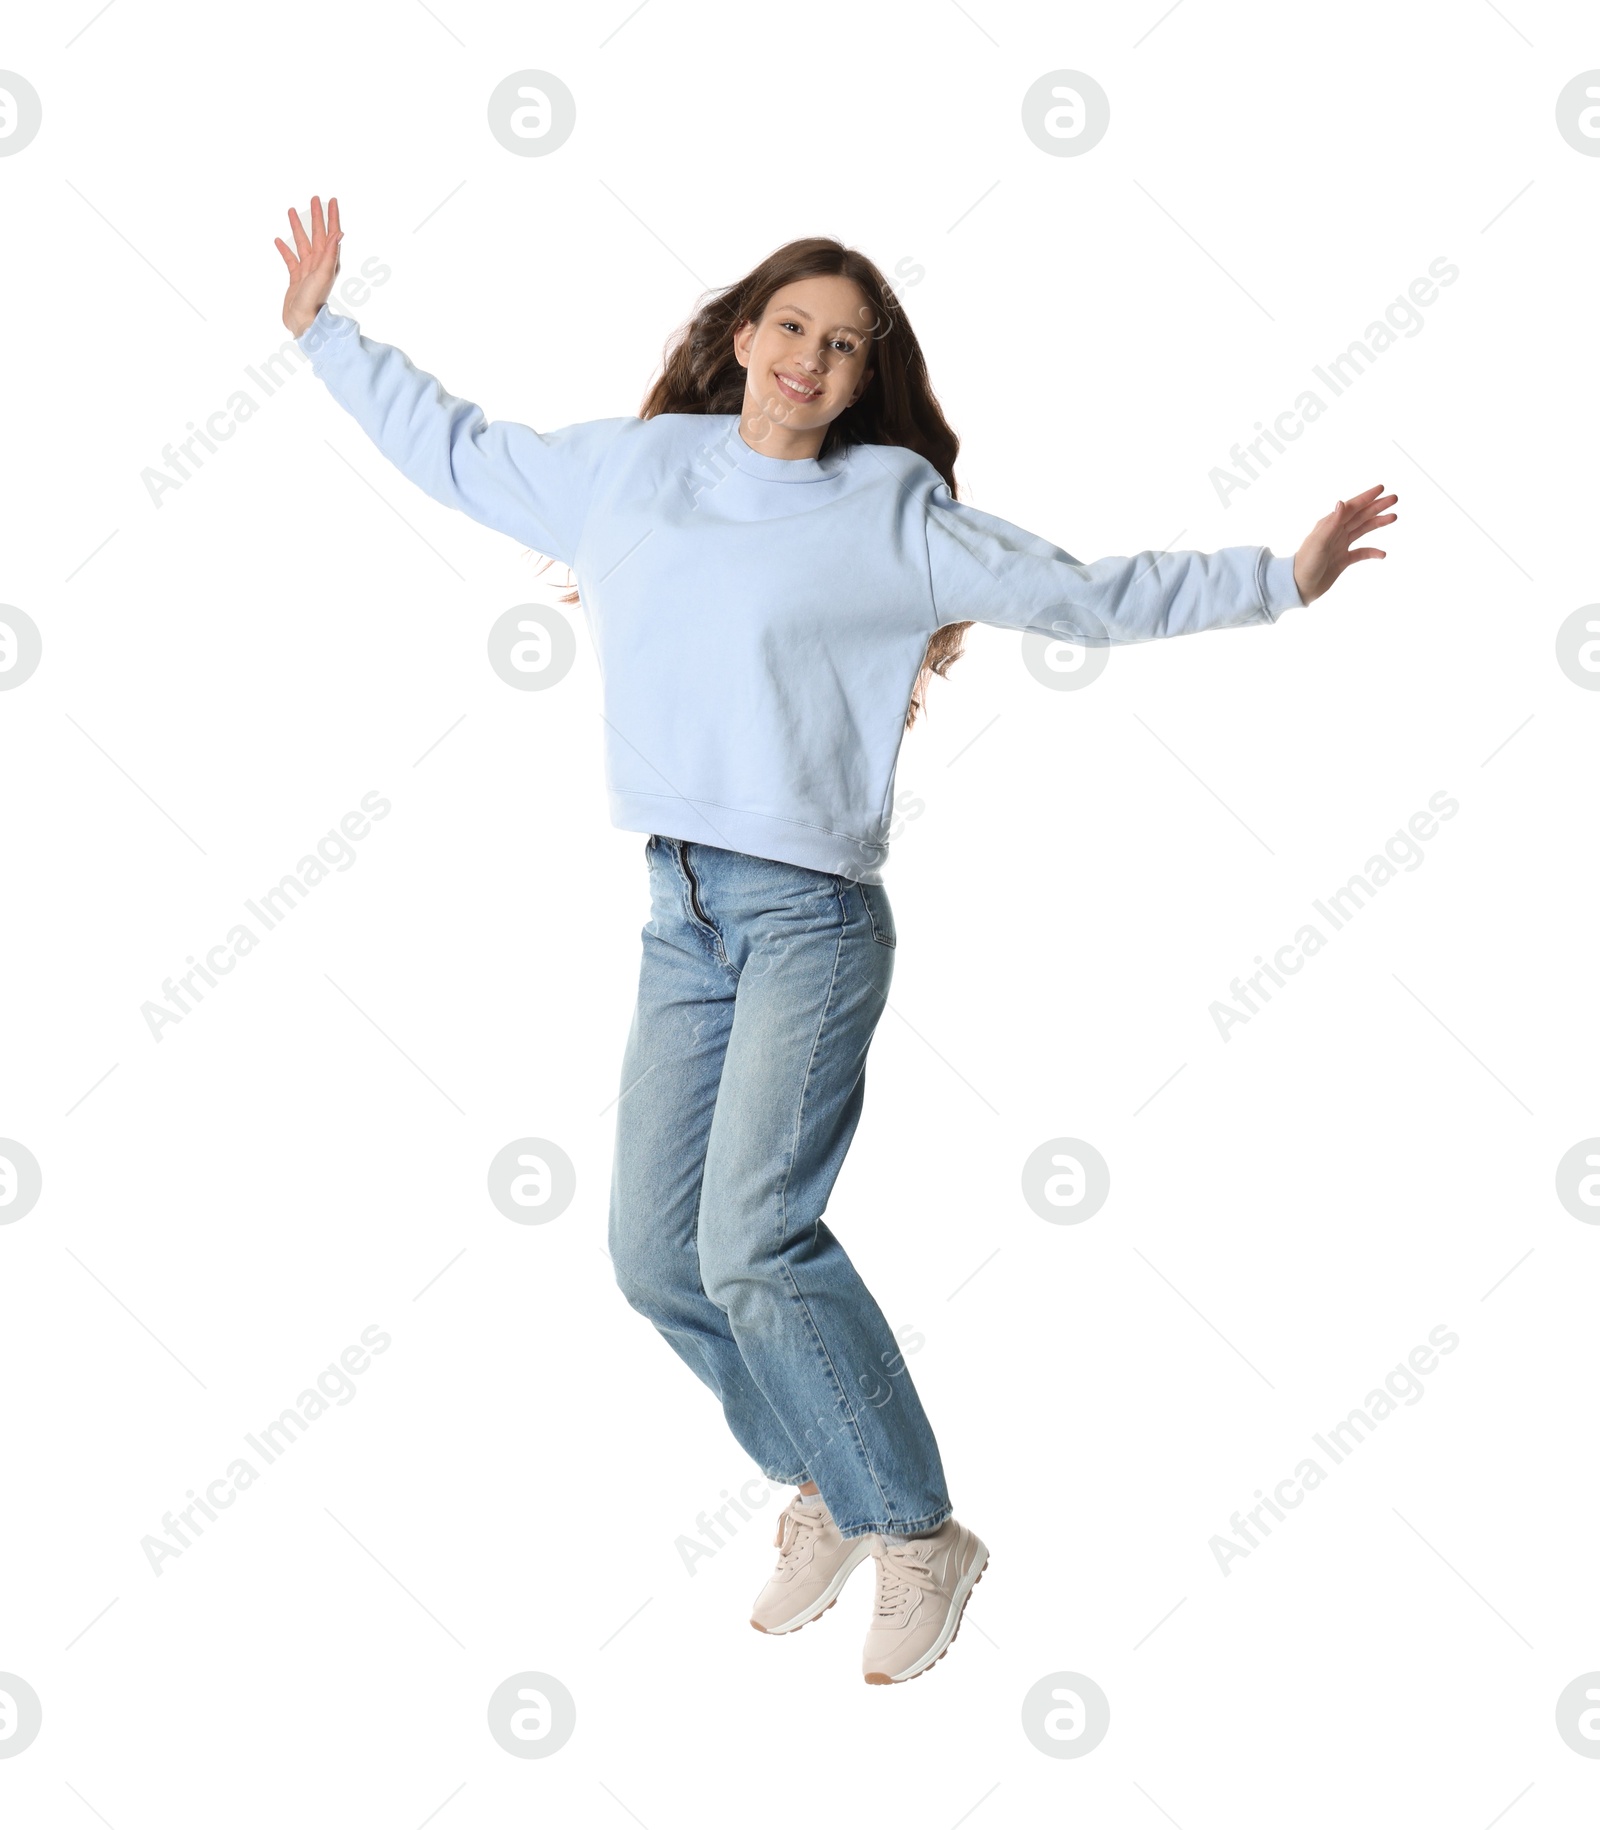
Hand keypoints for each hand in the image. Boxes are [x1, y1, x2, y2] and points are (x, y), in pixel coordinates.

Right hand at [276, 195, 341, 337]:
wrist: (303, 322)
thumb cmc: (314, 300)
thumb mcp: (323, 274)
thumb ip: (330, 253)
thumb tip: (339, 233)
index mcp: (328, 262)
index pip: (331, 233)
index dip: (332, 217)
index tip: (332, 200)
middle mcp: (319, 264)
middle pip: (317, 234)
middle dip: (316, 216)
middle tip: (314, 198)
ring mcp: (307, 271)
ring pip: (302, 243)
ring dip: (297, 227)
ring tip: (290, 211)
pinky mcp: (296, 278)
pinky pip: (290, 260)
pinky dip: (284, 249)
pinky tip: (277, 240)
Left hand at [1292, 484, 1397, 604]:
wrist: (1298, 587)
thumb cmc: (1305, 564)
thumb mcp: (1318, 542)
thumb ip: (1332, 523)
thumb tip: (1342, 502)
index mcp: (1329, 525)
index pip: (1351, 507)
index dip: (1366, 498)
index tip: (1381, 489)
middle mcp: (1335, 532)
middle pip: (1360, 516)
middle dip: (1377, 507)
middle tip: (1394, 499)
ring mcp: (1340, 546)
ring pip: (1363, 530)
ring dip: (1377, 523)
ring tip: (1393, 517)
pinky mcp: (1342, 560)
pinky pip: (1361, 553)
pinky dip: (1372, 552)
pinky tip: (1382, 554)